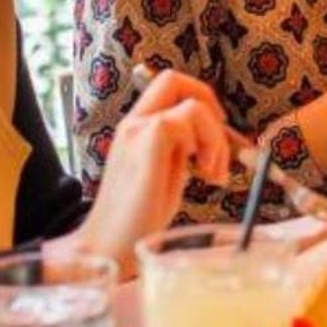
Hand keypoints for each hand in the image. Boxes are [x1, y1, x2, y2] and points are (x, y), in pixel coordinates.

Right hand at [57, 69, 230, 273]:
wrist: (108, 246)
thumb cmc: (137, 219)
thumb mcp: (164, 175)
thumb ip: (181, 153)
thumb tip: (214, 143)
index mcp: (136, 128)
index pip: (169, 88)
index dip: (201, 102)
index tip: (215, 138)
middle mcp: (133, 123)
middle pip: (175, 80)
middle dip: (210, 104)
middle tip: (218, 144)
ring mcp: (137, 130)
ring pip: (192, 104)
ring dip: (215, 137)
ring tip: (213, 173)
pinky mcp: (146, 142)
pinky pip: (186, 119)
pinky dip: (208, 145)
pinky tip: (204, 175)